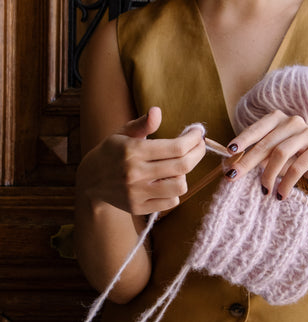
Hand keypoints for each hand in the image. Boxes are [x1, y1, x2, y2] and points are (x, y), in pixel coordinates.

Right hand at [77, 107, 205, 213]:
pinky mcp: (139, 208)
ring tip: (178, 167)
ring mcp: (137, 193)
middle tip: (199, 146)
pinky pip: (171, 202)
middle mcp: (135, 173)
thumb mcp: (122, 133)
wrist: (90, 182)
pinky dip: (175, 191)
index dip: (193, 139)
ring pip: (180, 186)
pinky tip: (168, 182)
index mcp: (133, 150)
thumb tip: (157, 111)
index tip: (198, 133)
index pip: (176, 147)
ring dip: (184, 175)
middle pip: (183, 166)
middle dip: (198, 153)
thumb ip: (142, 123)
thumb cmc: (112, 152)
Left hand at [225, 110, 307, 198]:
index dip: (243, 139)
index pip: (256, 129)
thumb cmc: (291, 159)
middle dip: (247, 161)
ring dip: (268, 174)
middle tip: (233, 176)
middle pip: (266, 143)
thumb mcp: (270, 156)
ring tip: (264, 190)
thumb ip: (255, 156)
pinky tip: (280, 195)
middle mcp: (293, 122)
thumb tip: (230, 166)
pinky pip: (298, 166)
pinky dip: (286, 183)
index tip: (229, 151)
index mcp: (277, 119)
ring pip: (280, 153)